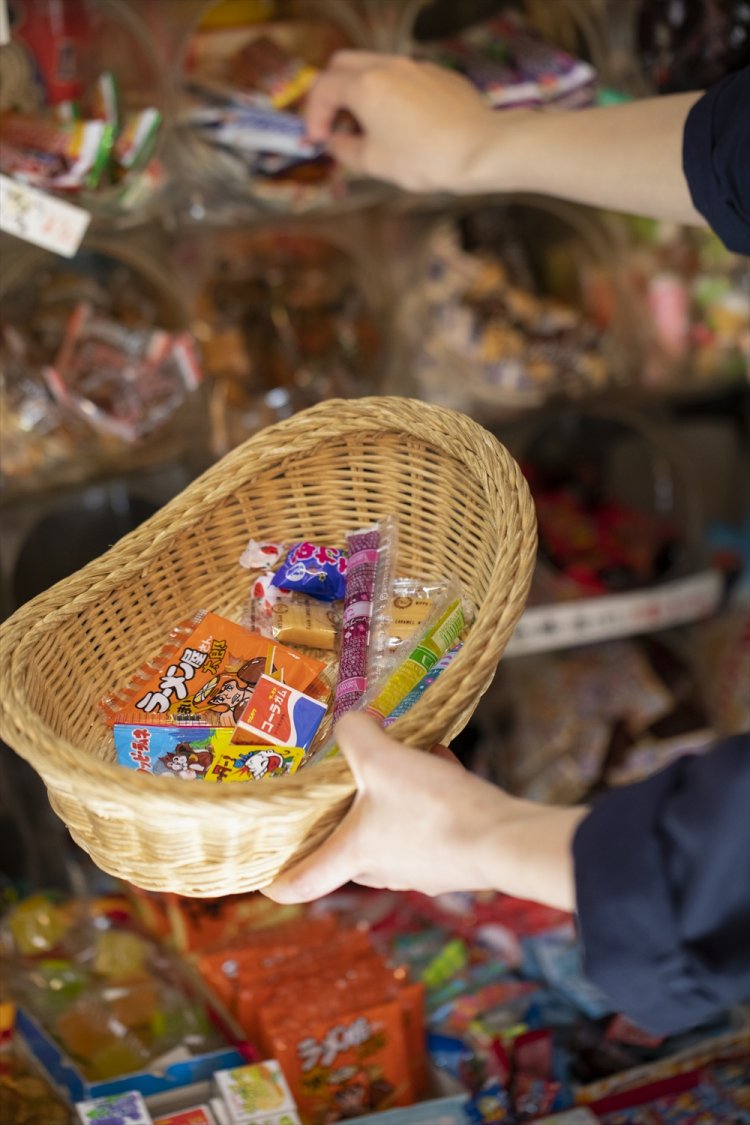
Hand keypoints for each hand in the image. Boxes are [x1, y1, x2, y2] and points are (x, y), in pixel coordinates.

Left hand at [264, 713, 586, 909]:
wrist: (503, 838)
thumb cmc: (432, 808)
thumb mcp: (384, 759)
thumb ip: (357, 734)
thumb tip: (353, 719)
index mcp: (352, 855)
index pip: (300, 882)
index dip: (279, 881)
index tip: (265, 881)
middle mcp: (382, 871)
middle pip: (349, 850)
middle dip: (348, 816)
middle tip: (350, 782)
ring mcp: (421, 870)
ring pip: (393, 831)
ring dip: (395, 797)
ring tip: (410, 758)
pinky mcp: (453, 860)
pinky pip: (427, 826)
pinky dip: (430, 798)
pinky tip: (443, 767)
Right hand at [304, 51, 503, 192]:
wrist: (480, 149)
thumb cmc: (424, 158)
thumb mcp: (374, 163)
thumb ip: (345, 150)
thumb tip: (335, 143)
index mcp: (365, 85)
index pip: (323, 89)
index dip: (313, 116)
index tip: (317, 139)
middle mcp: (388, 66)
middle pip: (343, 64)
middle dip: (331, 92)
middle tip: (335, 123)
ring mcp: (416, 66)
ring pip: (375, 66)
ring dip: (361, 91)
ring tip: (368, 125)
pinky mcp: (439, 75)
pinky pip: (404, 76)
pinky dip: (391, 93)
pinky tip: (402, 123)